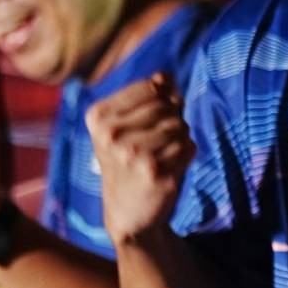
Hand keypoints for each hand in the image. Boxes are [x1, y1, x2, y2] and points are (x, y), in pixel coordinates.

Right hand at [89, 74, 192, 242]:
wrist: (127, 211)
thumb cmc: (129, 160)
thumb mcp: (127, 125)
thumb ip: (148, 96)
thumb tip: (165, 76)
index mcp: (98, 116)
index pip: (152, 86)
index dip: (163, 99)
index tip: (152, 119)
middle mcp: (111, 134)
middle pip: (168, 106)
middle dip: (173, 120)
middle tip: (160, 141)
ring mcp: (132, 154)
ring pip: (181, 126)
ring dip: (181, 138)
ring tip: (164, 154)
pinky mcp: (155, 172)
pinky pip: (189, 147)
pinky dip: (187, 154)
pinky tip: (170, 167)